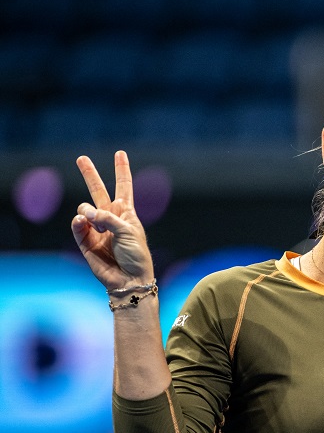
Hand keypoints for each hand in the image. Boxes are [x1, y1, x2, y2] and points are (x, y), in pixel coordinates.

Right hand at [70, 151, 153, 289]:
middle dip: (90, 174)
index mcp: (126, 213)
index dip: (122, 170)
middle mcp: (110, 218)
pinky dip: (78, 223)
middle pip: (98, 191)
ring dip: (88, 213)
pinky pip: (77, 226)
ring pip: (84, 209)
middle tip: (81, 158)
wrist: (130, 279)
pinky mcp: (86, 241)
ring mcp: (97, 229)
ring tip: (97, 225)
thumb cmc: (136, 256)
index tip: (120, 153)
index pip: (123, 187)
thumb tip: (86, 214)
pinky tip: (82, 223)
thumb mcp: (129, 232)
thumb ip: (108, 218)